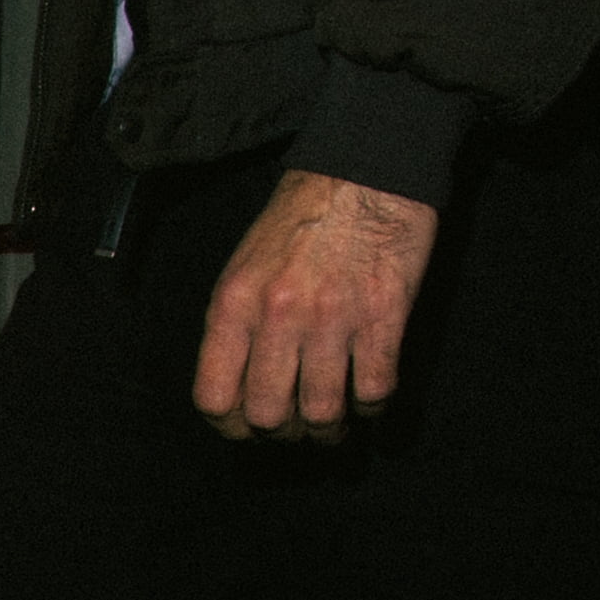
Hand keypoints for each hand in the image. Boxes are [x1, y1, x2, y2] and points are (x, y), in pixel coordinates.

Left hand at [192, 170, 437, 443]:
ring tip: (334, 428)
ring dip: (328, 432)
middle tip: (297, 430)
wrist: (367, 164)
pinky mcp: (384, 312)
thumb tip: (238, 390)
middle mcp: (279, 314)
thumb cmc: (303, 217)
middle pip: (268, 415)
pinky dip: (372, 408)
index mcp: (235, 304)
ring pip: (322, 411)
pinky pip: (374, 388)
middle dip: (283, 435)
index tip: (249, 428)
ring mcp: (333, 316)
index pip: (215, 397)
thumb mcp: (245, 266)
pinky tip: (370, 403)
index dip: (231, 427)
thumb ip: (236, 326)